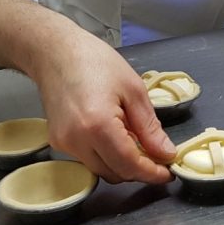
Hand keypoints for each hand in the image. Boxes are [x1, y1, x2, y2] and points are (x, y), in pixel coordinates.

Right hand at [33, 30, 175, 184]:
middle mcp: (76, 141)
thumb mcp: (133, 89)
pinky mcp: (57, 142)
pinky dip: (105, 155)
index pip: (129, 165)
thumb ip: (150, 127)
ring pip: (101, 170)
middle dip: (138, 170)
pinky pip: (88, 159)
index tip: (168, 172)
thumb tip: (165, 153)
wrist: (55, 52)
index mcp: (98, 126)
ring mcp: (63, 144)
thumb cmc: (95, 61)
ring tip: (135, 138)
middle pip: (115, 173)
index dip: (152, 172)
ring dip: (122, 163)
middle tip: (157, 155)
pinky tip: (114, 134)